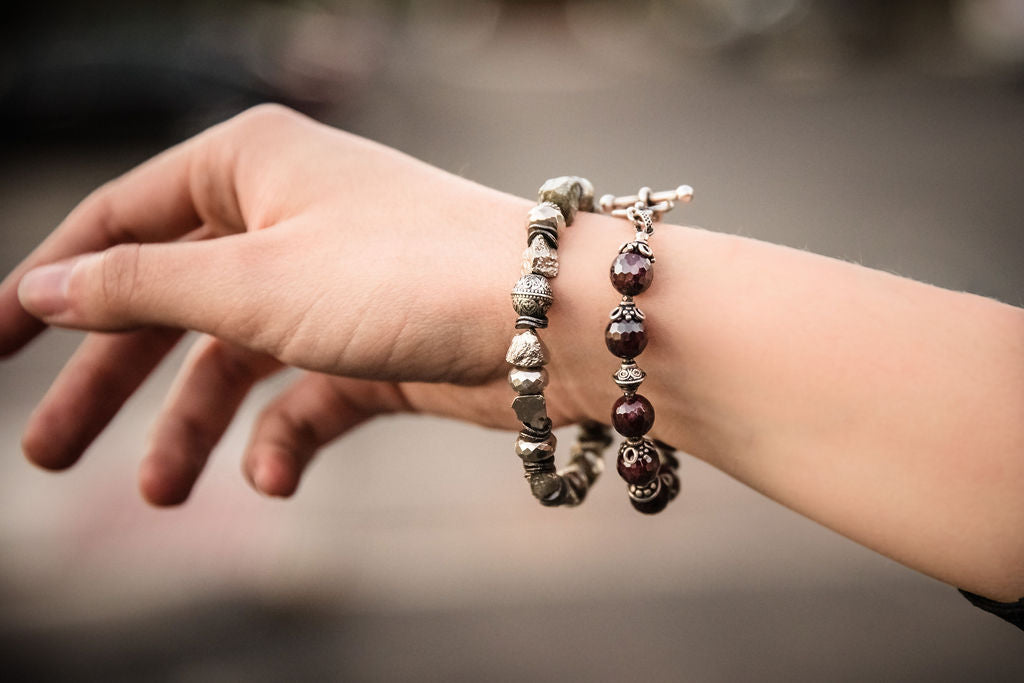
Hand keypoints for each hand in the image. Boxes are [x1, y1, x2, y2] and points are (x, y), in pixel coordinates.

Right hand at [0, 104, 579, 504]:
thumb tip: (44, 286)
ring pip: (237, 359)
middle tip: (49, 452)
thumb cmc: (402, 274)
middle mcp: (289, 218)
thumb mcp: (249, 282)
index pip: (121, 222)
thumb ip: (140, 286)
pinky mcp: (374, 346)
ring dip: (195, 426)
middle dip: (111, 379)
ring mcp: (333, 286)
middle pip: (171, 303)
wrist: (552, 321)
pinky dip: (285, 437)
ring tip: (158, 492)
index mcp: (249, 169)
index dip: (50, 284)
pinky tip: (273, 479)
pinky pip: (307, 396)